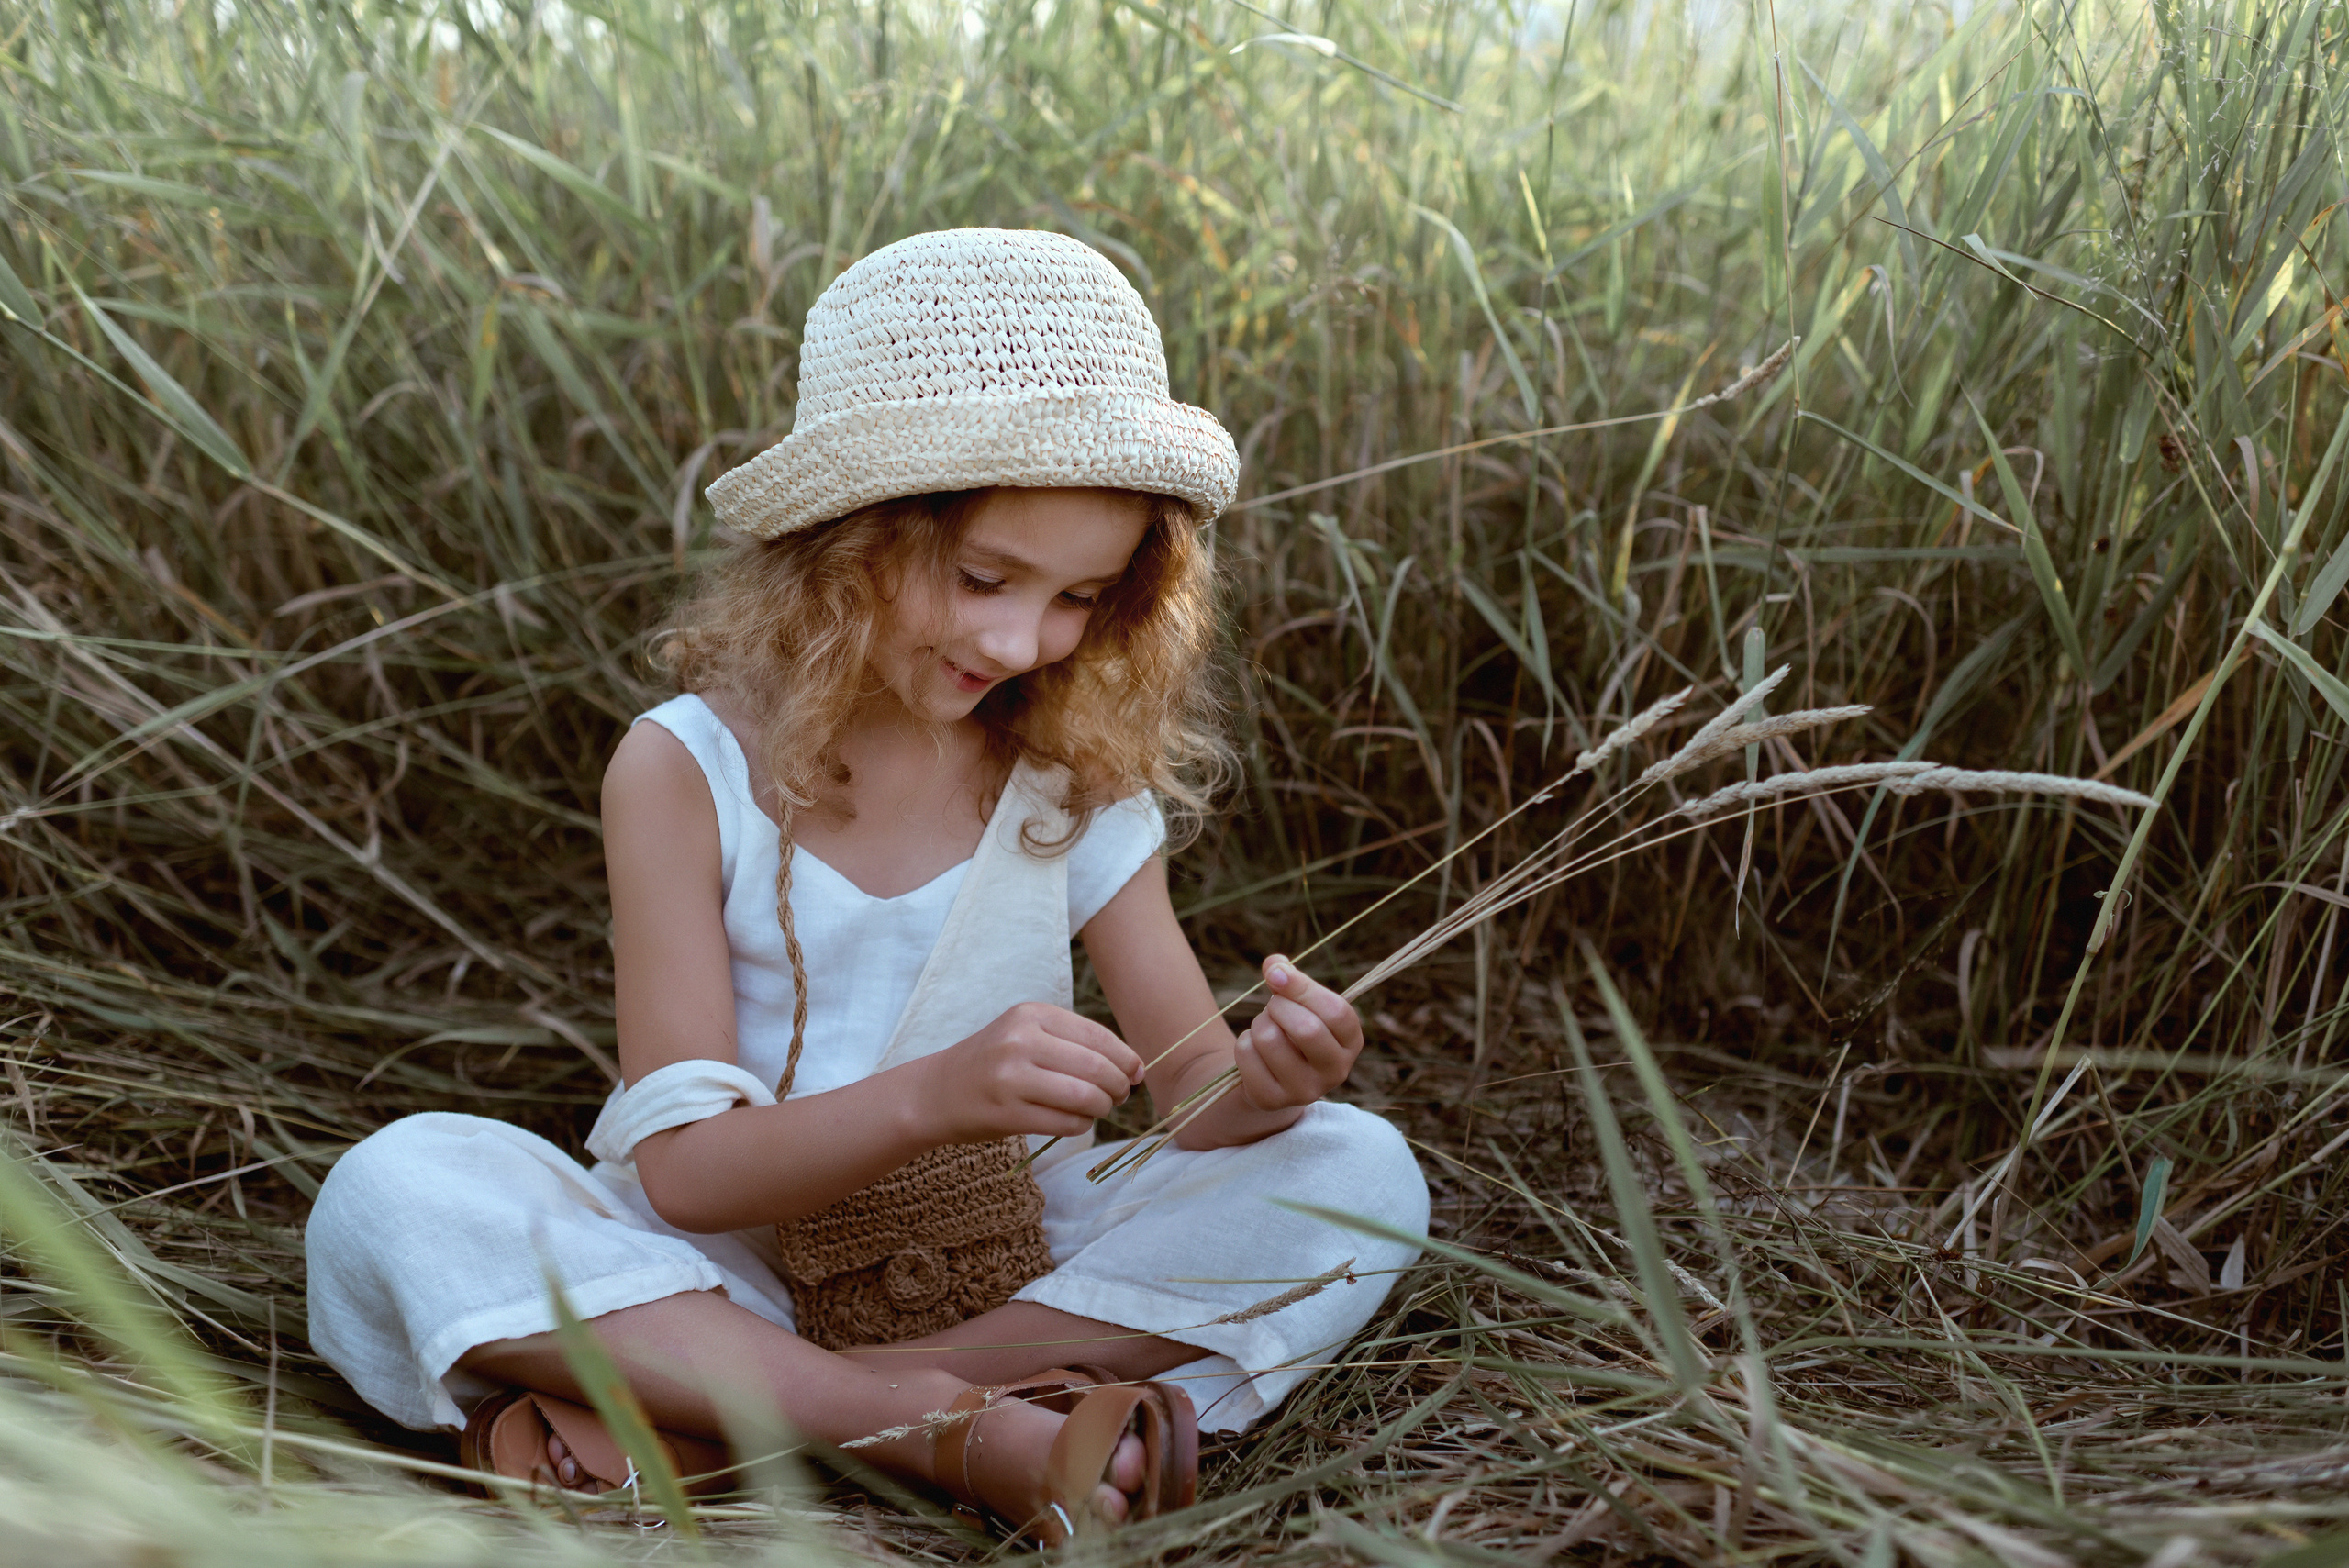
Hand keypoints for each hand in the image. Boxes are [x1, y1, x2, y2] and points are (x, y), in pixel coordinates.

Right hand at [912, 1002, 1142, 1143]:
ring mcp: (1011, 1078)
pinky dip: (1081, 1126)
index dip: (1126, 1058)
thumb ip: (1075, 1043)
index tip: (1136, 1073)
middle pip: (1096, 1068)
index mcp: (1030, 1014)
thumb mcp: (1025, 1034)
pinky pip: (1065, 1123)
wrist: (936, 1091)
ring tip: (1098, 1109)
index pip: (1097, 1036)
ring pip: (1084, 1097)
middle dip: (1118, 1086)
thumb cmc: (993, 1063)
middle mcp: (1020, 1041)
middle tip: (1119, 1096)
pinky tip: (1075, 1122)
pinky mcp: (1006, 1113)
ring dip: (1102, 1108)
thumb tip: (1135, 1067)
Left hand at [1234, 955, 1362, 1111]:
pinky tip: (1254, 1051)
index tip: (1275, 973)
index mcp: (1351, 1041)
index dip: (1302, 987)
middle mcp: (1336, 1070)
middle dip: (1278, 1007)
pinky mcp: (1273, 1100)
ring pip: (1270, 1039)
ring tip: (1265, 1029)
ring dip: (1258, 1023)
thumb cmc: (1290, 1028)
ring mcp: (1306, 1090)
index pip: (1335, 1010)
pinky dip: (1243, 1043)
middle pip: (1306, 1029)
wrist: (1273, 1077)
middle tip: (1273, 1007)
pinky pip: (1247, 1055)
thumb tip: (1274, 964)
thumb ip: (1287, 977)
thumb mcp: (1297, 1003)